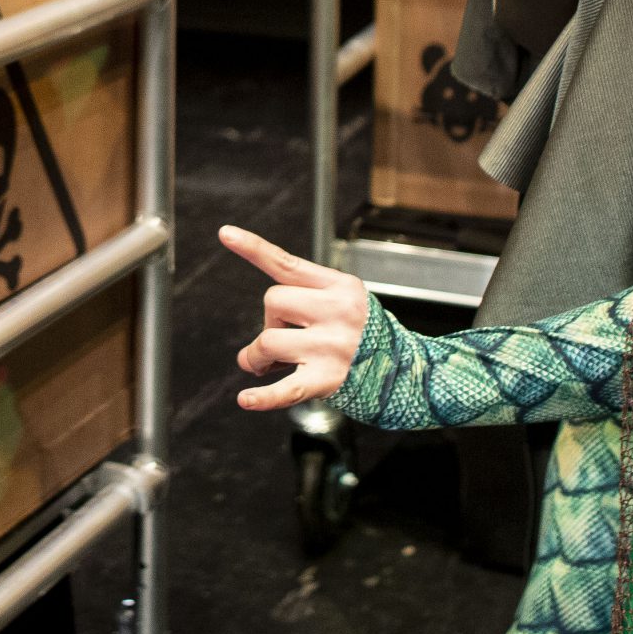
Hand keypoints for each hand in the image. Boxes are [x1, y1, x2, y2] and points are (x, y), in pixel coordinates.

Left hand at [220, 224, 370, 411]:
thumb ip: (303, 307)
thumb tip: (251, 351)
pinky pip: (287, 388)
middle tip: (282, 340)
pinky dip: (264, 397)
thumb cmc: (365, 335)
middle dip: (268, 321)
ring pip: (268, 341)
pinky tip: (247, 400)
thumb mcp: (346, 303)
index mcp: (341, 286)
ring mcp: (332, 346)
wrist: (407, 372)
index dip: (253, 249)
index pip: (288, 264)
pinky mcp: (328, 380)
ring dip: (258, 356)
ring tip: (267, 367)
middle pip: (273, 301)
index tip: (225, 234)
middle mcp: (338, 312)